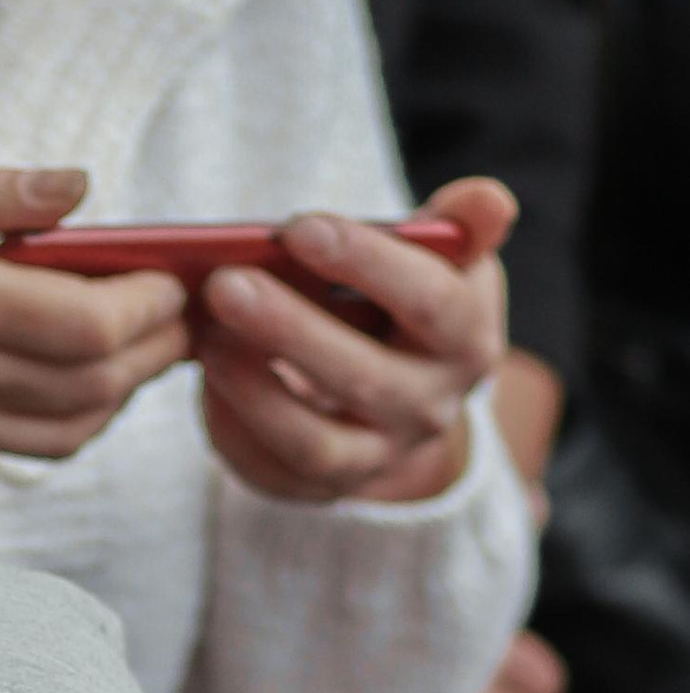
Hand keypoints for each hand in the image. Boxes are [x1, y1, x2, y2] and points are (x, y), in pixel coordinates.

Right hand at [0, 164, 186, 465]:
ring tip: (146, 352)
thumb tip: (83, 189)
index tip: (173, 279)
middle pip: (91, 388)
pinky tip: (81, 376)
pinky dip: (69, 415)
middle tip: (186, 318)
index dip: (149, 309)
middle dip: (155, 352)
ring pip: (66, 432)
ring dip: (121, 395)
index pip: (85, 328)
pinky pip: (19, 444)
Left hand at [193, 177, 512, 504]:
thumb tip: (488, 202)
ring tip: (206, 338)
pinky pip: (271, 473)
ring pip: (314, 441)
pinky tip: (204, 383)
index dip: (364, 261)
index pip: (427, 299)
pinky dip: (233, 429)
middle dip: (289, 329)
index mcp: (467, 339)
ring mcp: (376, 460)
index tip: (296, 228)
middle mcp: (429, 409)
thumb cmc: (407, 301)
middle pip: (362, 377)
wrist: (401, 394)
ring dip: (254, 390)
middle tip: (224, 285)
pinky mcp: (322, 490)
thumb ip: (460, 226)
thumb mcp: (445, 258)